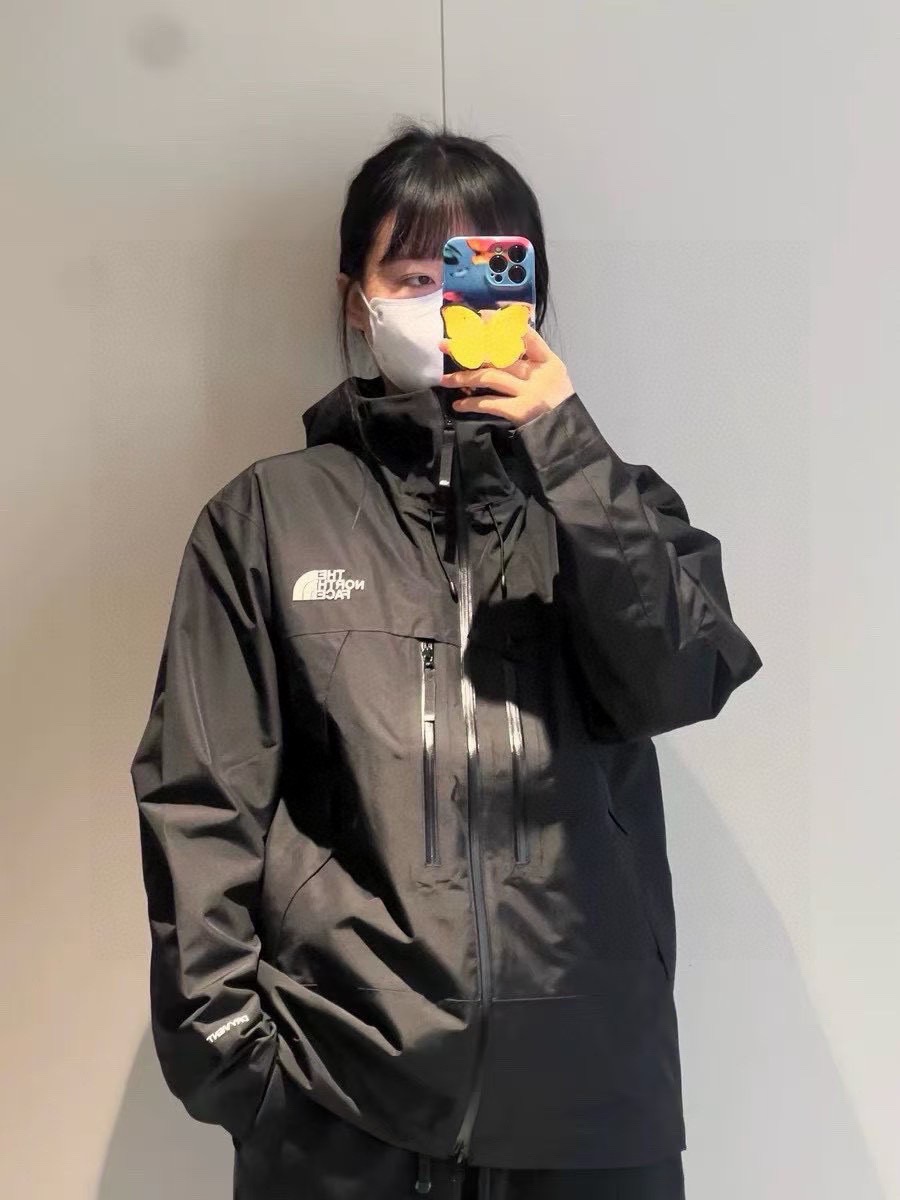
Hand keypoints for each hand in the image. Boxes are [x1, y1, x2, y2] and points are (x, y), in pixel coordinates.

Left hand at [438, 328, 575, 424]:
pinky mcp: (519, 411)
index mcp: (547, 360)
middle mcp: (538, 373)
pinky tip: (458, 404)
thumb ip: (530, 359)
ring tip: (445, 380)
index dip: (502, 324)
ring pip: (490, 377)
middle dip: (469, 349)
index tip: (480, 316)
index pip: (526, 335)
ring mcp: (529, 392)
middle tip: (445, 346)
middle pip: (499, 356)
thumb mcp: (551, 375)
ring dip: (464, 378)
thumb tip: (499, 342)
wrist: (563, 431)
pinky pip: (489, 403)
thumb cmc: (554, 401)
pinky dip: (471, 403)